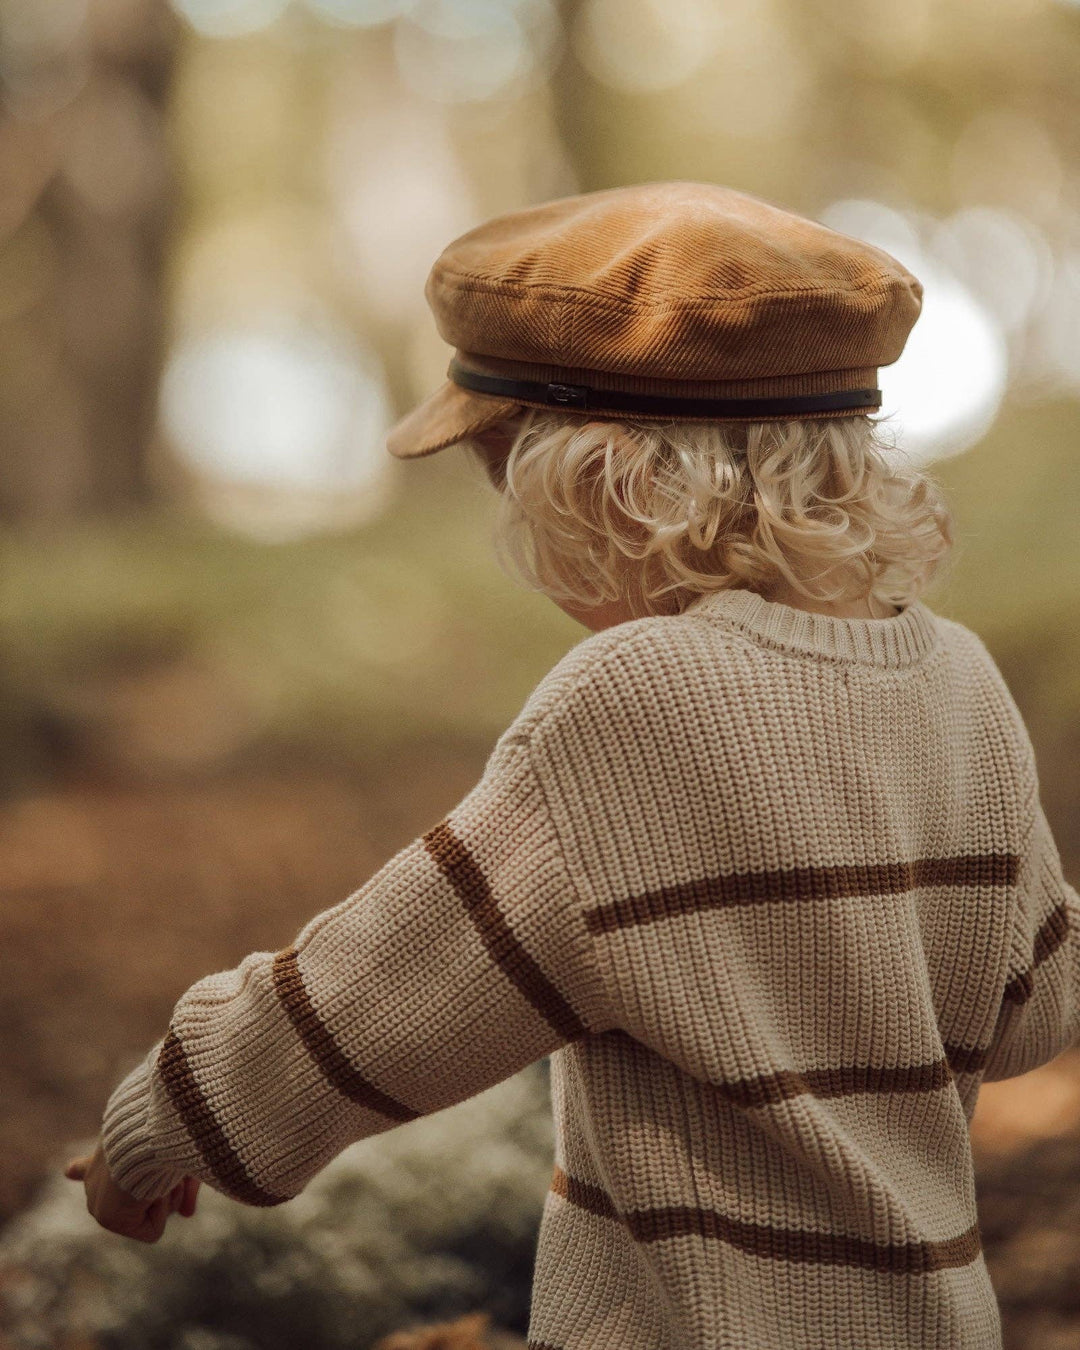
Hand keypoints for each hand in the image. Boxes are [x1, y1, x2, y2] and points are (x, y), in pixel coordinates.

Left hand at [65, 1138, 200, 1241]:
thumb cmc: (164, 1133)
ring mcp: (101, 1200)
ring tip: (158, 1171)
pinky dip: (162, 1211)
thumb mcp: (182, 1154)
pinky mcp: (109, 1218)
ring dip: (167, 1194)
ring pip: (151, 1214)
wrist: (146, 1135)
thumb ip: (186, 1181)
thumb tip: (187, 1214)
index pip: (90, 1161)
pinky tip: (152, 1188)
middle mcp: (99, 1176)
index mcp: (109, 1150)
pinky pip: (151, 1230)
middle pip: (135, 1197)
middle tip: (163, 1167)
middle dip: (165, 1191)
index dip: (81, 1167)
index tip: (69, 1170)